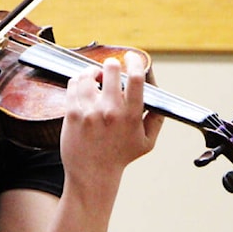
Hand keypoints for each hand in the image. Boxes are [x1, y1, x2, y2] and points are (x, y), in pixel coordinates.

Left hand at [60, 51, 163, 184]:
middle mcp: (110, 111)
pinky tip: (82, 85)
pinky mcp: (72, 114)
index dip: (135, 61)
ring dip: (92, 72)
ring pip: (88, 75)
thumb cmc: (120, 157)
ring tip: (95, 77)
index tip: (132, 56)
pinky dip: (78, 81)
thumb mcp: (147, 142)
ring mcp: (89, 112)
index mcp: (131, 115)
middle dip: (111, 65)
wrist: (92, 175)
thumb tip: (160, 97)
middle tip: (110, 69)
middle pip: (110, 69)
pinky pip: (73, 85)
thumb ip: (156, 118)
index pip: (137, 78)